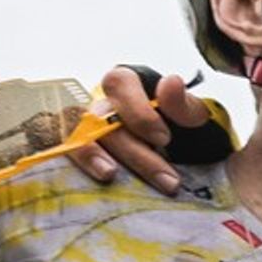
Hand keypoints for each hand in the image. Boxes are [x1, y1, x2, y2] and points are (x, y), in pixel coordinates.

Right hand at [76, 66, 216, 192]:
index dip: (138, 111)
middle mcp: (102, 103)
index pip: (119, 83)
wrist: (183, 154)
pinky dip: (76, 164)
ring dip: (91, 155)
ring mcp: (87, 127)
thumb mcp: (194, 115)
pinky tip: (91, 180)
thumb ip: (183, 103)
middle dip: (136, 153)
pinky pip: (67, 152)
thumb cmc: (183, 129)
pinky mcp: (80, 150)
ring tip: (108, 175)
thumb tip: (171, 81)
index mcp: (128, 85)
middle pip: (104, 119)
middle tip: (167, 179)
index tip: (164, 139)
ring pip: (80, 135)